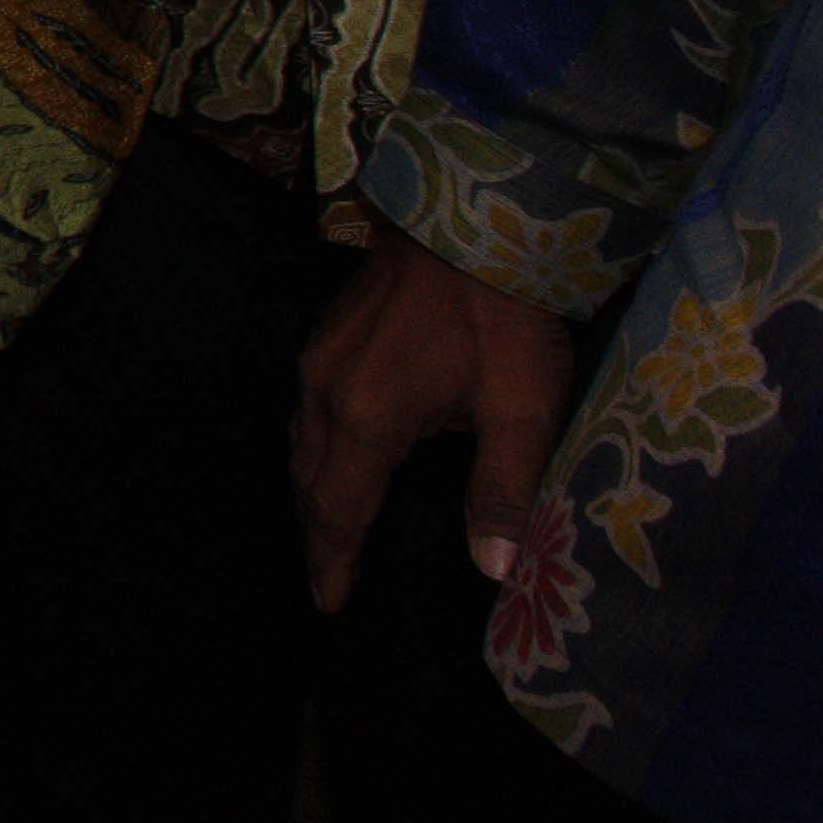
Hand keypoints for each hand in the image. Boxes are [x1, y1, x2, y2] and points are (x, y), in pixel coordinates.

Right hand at [292, 222, 577, 612]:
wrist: (471, 217)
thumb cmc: (504, 314)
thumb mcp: (522, 407)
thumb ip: (503, 490)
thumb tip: (494, 571)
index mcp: (367, 417)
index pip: (338, 509)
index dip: (334, 562)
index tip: (329, 605)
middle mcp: (325, 390)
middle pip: (308, 480)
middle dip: (318, 535)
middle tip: (328, 580)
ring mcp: (319, 356)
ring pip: (300, 443)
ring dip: (313, 492)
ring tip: (331, 530)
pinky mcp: (327, 334)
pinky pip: (305, 410)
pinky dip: (315, 450)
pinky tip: (340, 455)